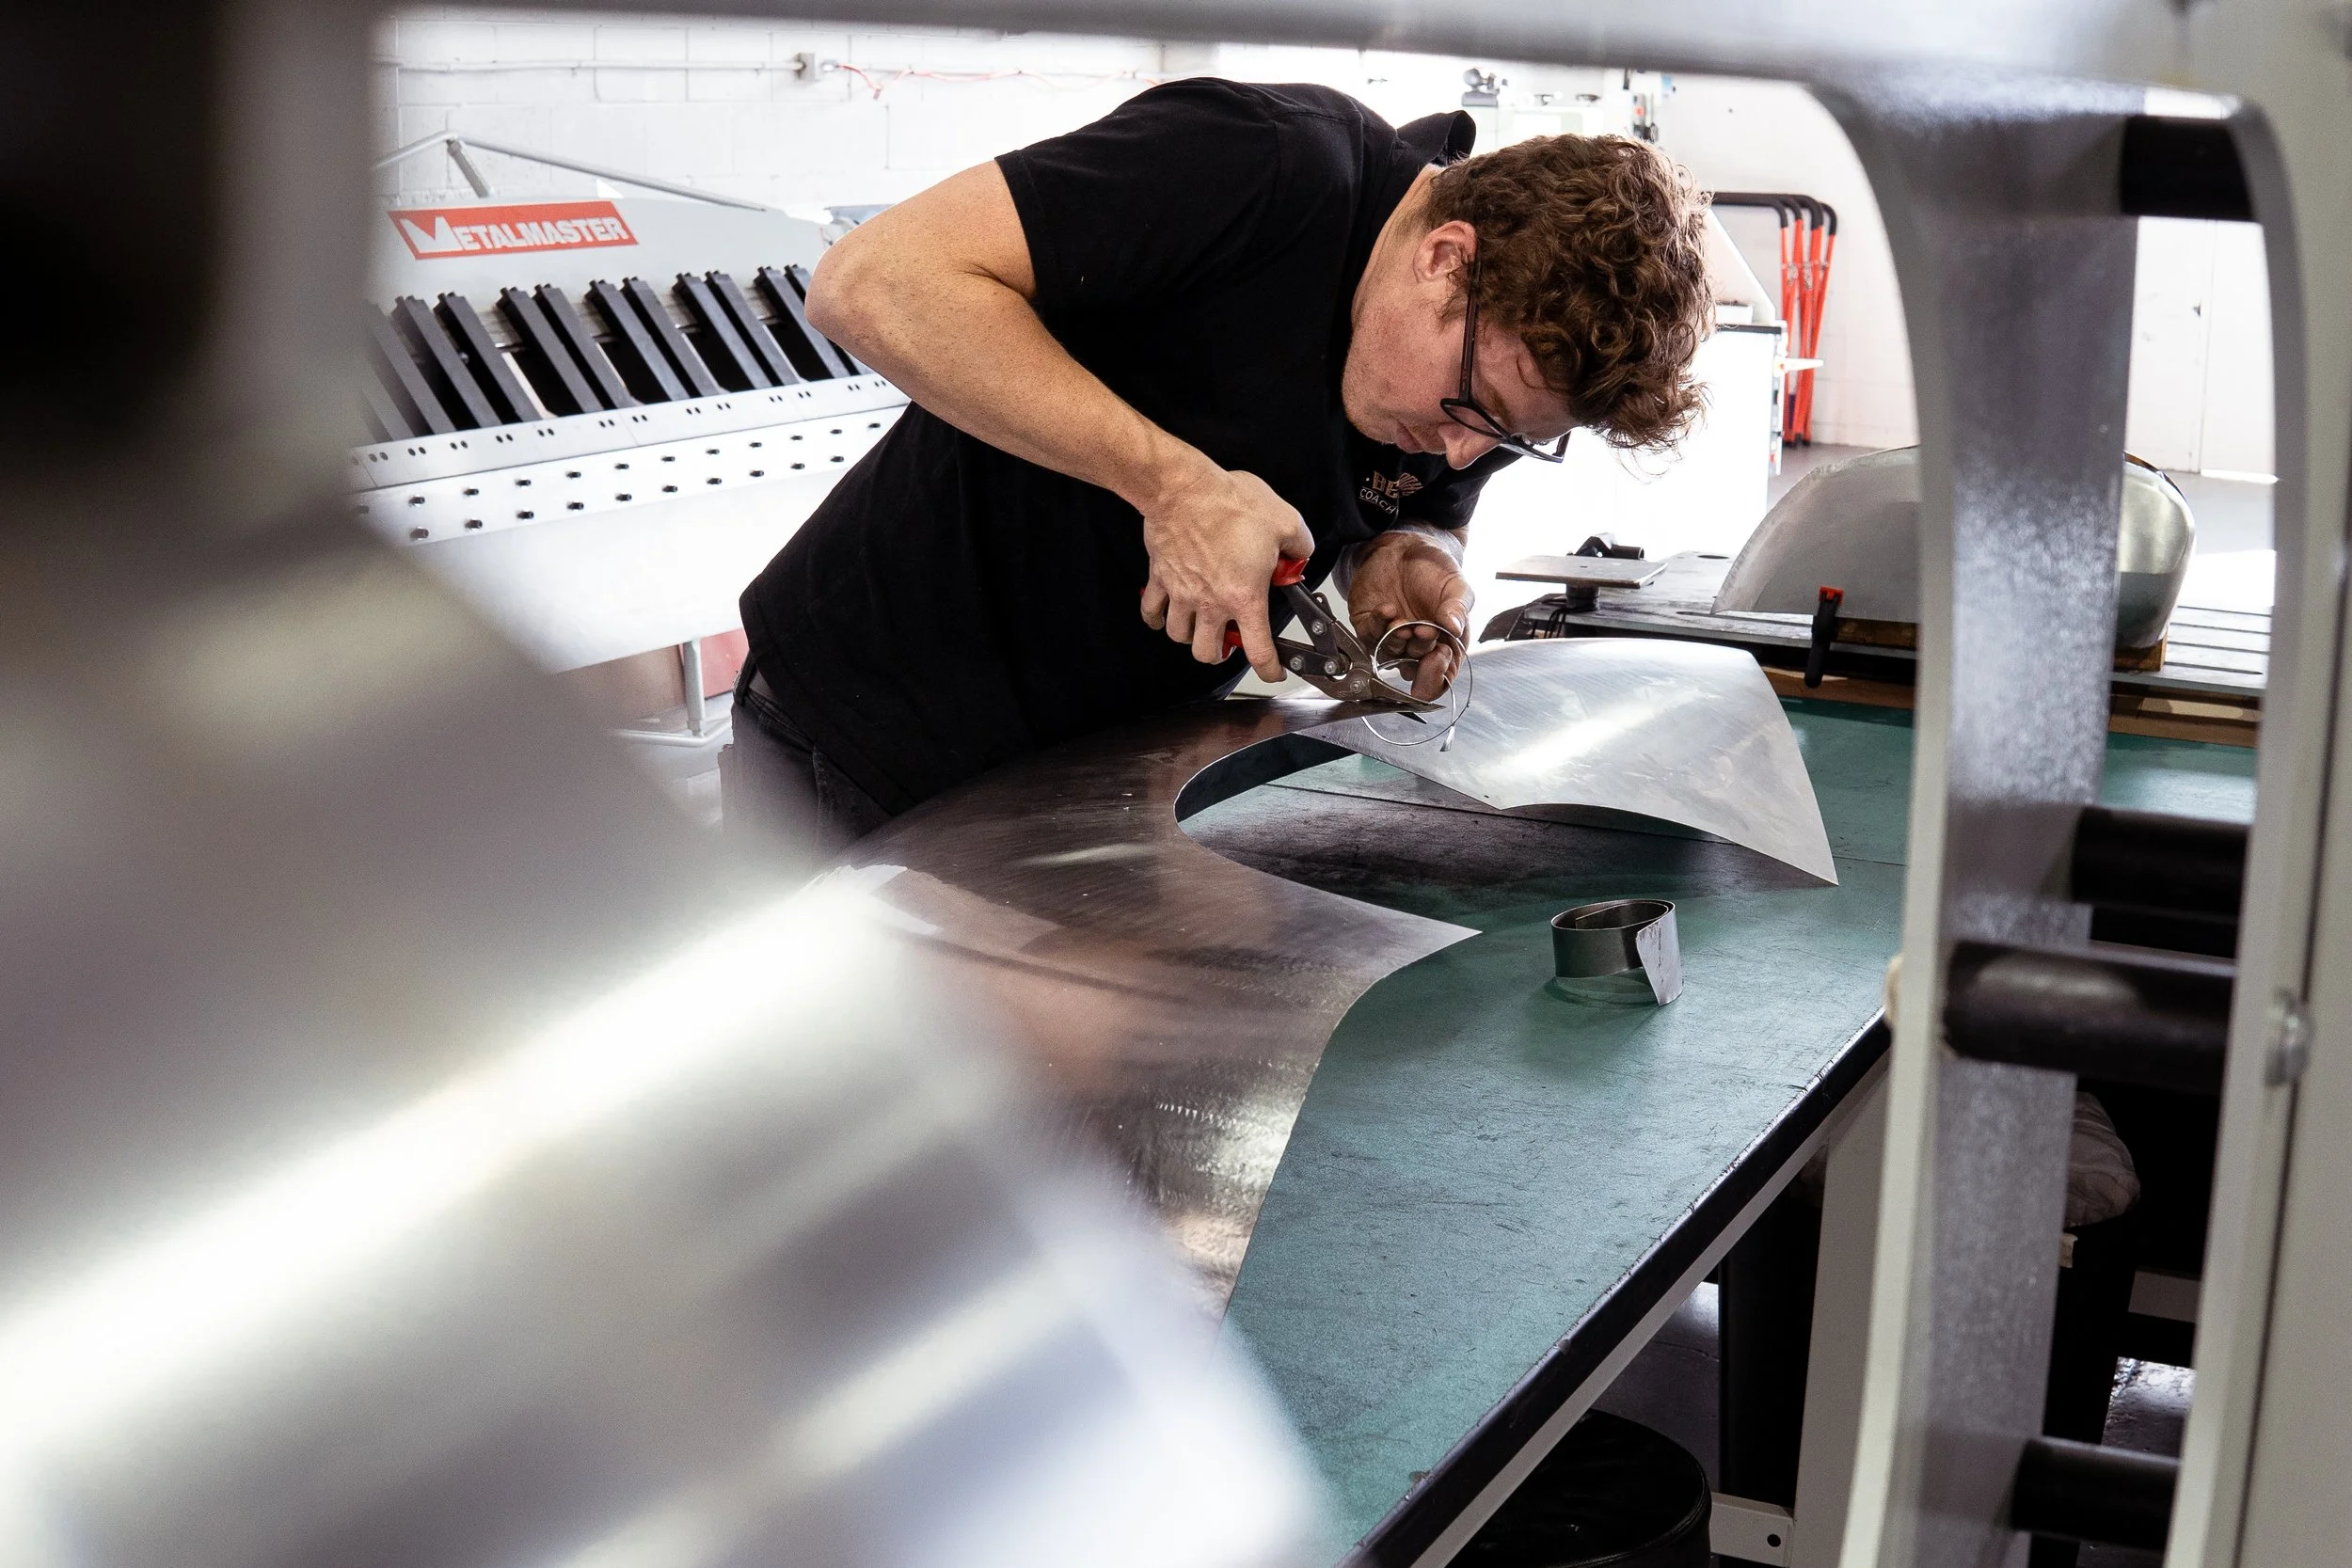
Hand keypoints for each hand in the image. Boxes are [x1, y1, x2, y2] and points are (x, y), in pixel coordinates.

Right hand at [1137, 456, 1315, 680]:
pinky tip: (1163, 615)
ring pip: (1179, 637)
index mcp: (1245, 597)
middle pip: (1208, 653)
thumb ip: (1299, 546)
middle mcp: (1210, 603)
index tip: (1273, 672)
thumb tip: (1300, 556)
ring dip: (1190, 637)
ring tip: (1198, 626)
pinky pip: (1151, 611)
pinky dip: (1156, 619)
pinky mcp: (1159, 578)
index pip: (1258, 651)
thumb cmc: (1230, 503)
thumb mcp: (1284, 521)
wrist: (1183, 488)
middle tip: (1227, 640)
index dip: (1269, 670)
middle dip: (1219, 653)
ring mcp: (1181, 594)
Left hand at [1346, 531, 1472, 700]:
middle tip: (1423, 630)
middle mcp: (1417, 645)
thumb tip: (1454, 627)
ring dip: (1397, 641)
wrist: (1407, 547)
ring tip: (1403, 622)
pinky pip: (1369, 637)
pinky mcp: (1370, 626)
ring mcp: (1392, 637)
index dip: (1438, 675)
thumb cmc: (1435, 570)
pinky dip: (1378, 626)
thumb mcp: (1456, 587)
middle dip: (1419, 650)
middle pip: (1415, 668)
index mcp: (1444, 643)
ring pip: (1391, 656)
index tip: (1440, 654)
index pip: (1442, 675)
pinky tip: (1388, 609)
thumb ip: (1458, 608)